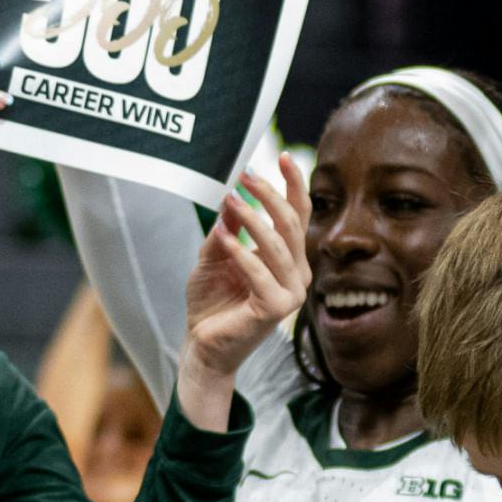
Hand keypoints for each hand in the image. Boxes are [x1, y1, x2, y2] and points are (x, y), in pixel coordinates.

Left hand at [182, 156, 311, 379]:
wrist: (203, 344)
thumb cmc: (212, 301)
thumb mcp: (214, 255)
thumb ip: (226, 229)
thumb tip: (231, 196)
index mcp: (288, 258)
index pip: (298, 215)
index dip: (292, 185)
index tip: (280, 156)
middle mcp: (297, 274)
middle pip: (291, 224)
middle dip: (269, 195)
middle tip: (245, 176)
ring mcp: (291, 294)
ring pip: (278, 246)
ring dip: (253, 219)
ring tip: (230, 201)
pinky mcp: (275, 310)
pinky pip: (260, 274)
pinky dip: (241, 253)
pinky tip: (223, 238)